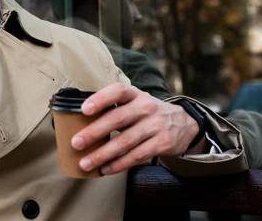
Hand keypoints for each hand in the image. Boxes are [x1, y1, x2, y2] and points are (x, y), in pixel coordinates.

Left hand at [71, 83, 199, 174]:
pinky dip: (118, 164)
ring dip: (102, 154)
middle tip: (76, 143)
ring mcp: (155, 126)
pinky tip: (105, 169)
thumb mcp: (136, 102)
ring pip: (124, 142)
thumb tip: (80, 121)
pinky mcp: (162, 144)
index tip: (84, 109)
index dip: (100, 99)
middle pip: (117, 119)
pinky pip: (136, 156)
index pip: (118, 91)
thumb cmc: (147, 113)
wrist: (185, 123)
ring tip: (85, 163)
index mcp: (135, 95)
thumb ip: (114, 107)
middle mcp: (146, 108)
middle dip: (94, 132)